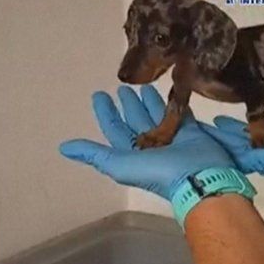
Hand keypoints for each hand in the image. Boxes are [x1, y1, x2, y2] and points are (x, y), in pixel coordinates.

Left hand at [59, 85, 234, 199]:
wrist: (200, 177)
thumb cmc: (159, 173)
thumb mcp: (120, 165)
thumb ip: (94, 155)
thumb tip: (63, 147)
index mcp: (131, 153)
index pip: (114, 129)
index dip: (106, 113)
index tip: (100, 95)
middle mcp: (149, 146)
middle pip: (135, 121)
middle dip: (128, 105)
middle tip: (122, 88)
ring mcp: (170, 139)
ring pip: (155, 115)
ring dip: (148, 102)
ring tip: (143, 86)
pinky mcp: (190, 132)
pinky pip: (178, 113)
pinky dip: (172, 103)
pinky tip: (168, 91)